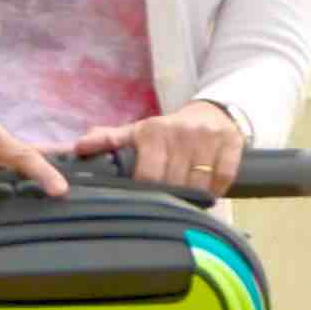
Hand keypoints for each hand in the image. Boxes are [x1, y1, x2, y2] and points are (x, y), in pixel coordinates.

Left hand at [85, 101, 245, 200]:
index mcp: (152, 131)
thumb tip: (79, 147)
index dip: (146, 191)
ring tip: (189, 194)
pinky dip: (216, 190)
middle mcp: (179, 132)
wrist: (212, 113)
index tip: (147, 197)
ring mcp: (207, 138)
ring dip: (194, 195)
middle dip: (171, 194)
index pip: (147, 175)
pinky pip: (223, 179)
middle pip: (173, 183)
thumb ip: (110, 140)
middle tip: (170, 197)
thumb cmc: (168, 131)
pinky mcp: (231, 143)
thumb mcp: (138, 132)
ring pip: (198, 184)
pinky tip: (210, 189)